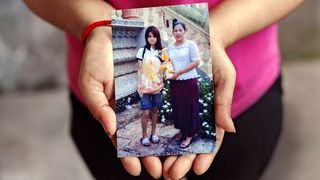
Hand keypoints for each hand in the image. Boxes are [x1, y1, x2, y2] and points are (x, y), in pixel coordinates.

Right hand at [78, 27, 161, 178]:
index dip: (127, 156)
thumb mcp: (90, 85)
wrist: (109, 34)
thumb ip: (98, 108)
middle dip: (149, 155)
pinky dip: (167, 117)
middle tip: (160, 171)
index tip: (137, 170)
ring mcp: (141, 98)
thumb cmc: (95, 61)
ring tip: (171, 159)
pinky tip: (176, 130)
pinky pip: (160, 103)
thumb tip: (110, 128)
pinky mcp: (152, 85)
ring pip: (152, 124)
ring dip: (161, 142)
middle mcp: (128, 109)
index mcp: (112, 113)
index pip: (120, 140)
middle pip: (139, 137)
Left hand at [163, 39, 235, 178]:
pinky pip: (161, 117)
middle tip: (172, 175)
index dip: (205, 156)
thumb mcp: (225, 77)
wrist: (201, 39)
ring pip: (174, 136)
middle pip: (190, 143)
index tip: (198, 169)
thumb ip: (225, 102)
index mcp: (212, 113)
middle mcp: (196, 114)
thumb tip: (229, 129)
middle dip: (181, 160)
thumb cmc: (217, 58)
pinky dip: (157, 134)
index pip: (210, 140)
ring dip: (168, 154)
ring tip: (160, 169)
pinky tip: (150, 146)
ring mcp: (181, 108)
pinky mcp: (167, 98)